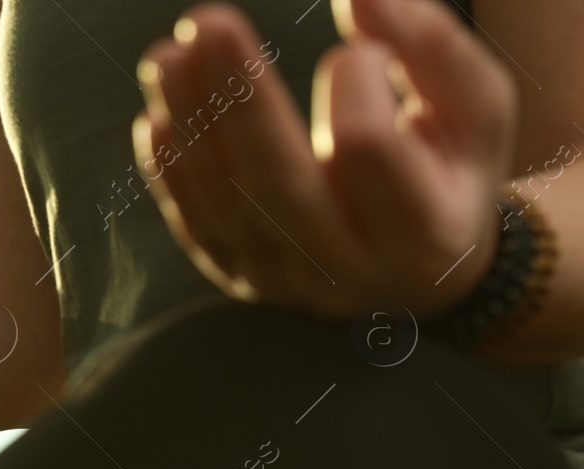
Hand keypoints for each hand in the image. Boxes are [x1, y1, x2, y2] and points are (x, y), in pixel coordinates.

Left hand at [133, 0, 518, 317]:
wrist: (417, 272)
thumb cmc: (450, 171)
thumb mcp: (474, 109)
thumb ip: (429, 47)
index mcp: (424, 231)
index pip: (369, 148)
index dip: (353, 83)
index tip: (356, 53)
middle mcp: (348, 272)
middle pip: (278, 183)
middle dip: (239, 98)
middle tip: (206, 22)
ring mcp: (285, 282)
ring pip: (225, 203)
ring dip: (189, 123)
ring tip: (168, 55)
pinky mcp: (239, 277)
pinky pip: (196, 225)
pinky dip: (171, 170)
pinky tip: (155, 114)